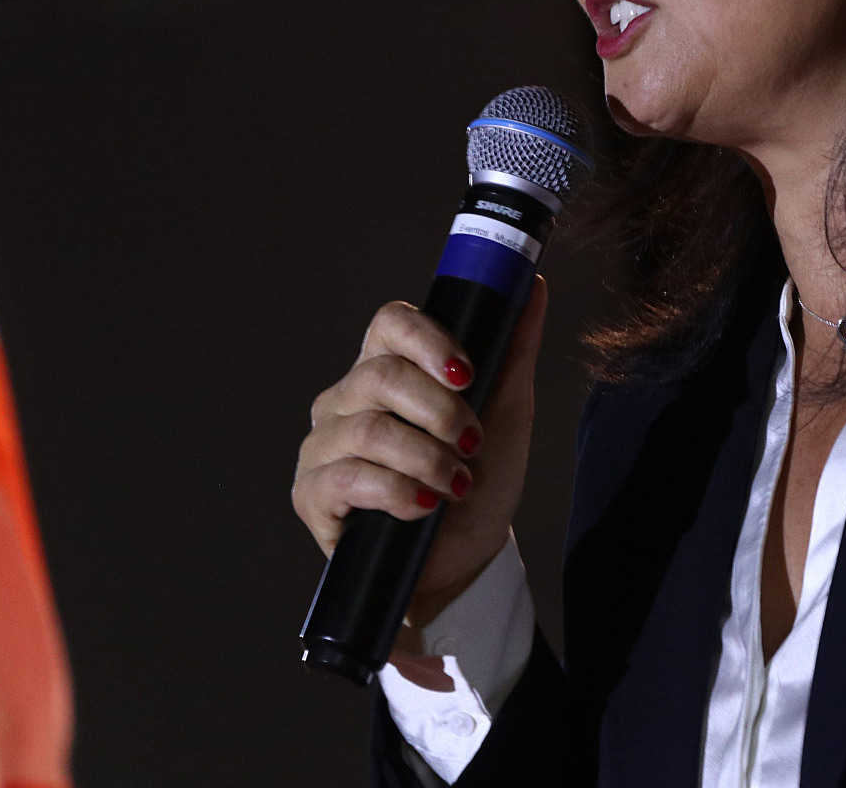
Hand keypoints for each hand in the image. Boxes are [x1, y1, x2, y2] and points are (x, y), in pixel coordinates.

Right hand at [292, 277, 546, 625]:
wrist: (465, 559)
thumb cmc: (480, 482)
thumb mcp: (507, 413)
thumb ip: (513, 349)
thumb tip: (533, 286)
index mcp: (388, 369)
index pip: (390, 323)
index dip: (428, 341)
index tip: (468, 373)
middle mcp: (347, 399)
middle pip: (380, 375)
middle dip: (439, 411)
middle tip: (471, 440)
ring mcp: (325, 445)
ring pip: (368, 430)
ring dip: (426, 458)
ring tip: (457, 483)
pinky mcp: (312, 494)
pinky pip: (347, 478)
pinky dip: (397, 491)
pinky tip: (424, 506)